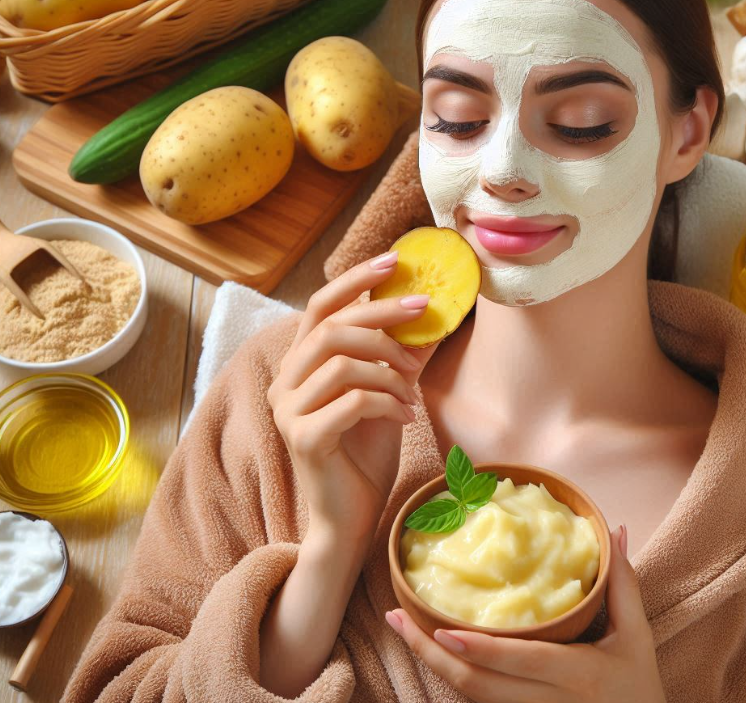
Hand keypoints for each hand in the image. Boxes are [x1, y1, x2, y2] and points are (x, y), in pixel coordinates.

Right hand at [268, 250, 441, 544]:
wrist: (352, 515)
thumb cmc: (366, 452)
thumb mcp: (387, 393)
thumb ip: (397, 356)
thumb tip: (430, 314)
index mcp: (300, 364)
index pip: (321, 305)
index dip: (356, 279)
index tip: (396, 261)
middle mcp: (285, 381)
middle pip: (333, 327)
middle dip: (385, 316)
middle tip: (425, 313)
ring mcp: (288, 411)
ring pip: (342, 362)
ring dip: (389, 370)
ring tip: (412, 391)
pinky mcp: (303, 438)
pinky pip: (352, 401)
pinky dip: (388, 403)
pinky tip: (404, 418)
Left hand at [386, 524, 666, 702]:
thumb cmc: (640, 688)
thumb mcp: (637, 637)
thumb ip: (623, 584)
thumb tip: (612, 530)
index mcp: (578, 674)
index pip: (520, 660)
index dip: (479, 648)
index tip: (440, 627)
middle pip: (479, 684)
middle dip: (432, 654)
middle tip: (395, 619)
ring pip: (472, 697)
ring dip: (433, 665)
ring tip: (401, 630)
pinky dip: (453, 677)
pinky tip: (430, 651)